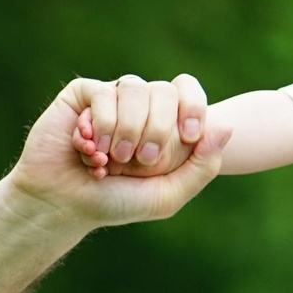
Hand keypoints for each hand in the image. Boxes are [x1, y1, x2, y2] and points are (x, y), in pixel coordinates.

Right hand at [15, 75, 228, 228]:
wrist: (64, 205)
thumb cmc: (116, 202)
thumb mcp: (167, 195)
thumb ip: (202, 166)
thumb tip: (228, 125)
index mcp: (165, 123)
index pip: (188, 91)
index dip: (193, 107)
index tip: (189, 135)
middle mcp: (141, 106)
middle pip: (164, 92)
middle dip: (156, 130)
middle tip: (139, 162)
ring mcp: (112, 97)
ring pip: (134, 87)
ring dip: (126, 129)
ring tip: (111, 159)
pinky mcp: (83, 95)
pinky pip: (102, 93)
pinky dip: (100, 125)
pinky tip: (89, 150)